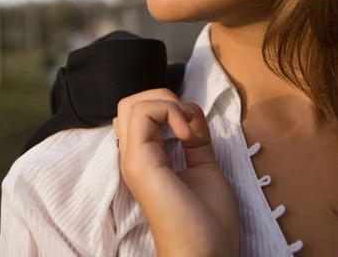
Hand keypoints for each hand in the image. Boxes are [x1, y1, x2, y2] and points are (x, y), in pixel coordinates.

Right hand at [113, 88, 237, 256]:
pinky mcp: (140, 162)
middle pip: (130, 104)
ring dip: (165, 102)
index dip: (165, 107)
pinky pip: (142, 114)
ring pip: (132, 104)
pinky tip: (186, 133)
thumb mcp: (204, 167)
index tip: (192, 125)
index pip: (138, 114)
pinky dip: (167, 111)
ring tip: (186, 126)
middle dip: (161, 98)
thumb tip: (192, 107)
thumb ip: (197, 138)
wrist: (207, 255)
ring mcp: (134, 159)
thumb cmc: (207, 221)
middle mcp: (134, 156)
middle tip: (185, 120)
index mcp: (146, 159)